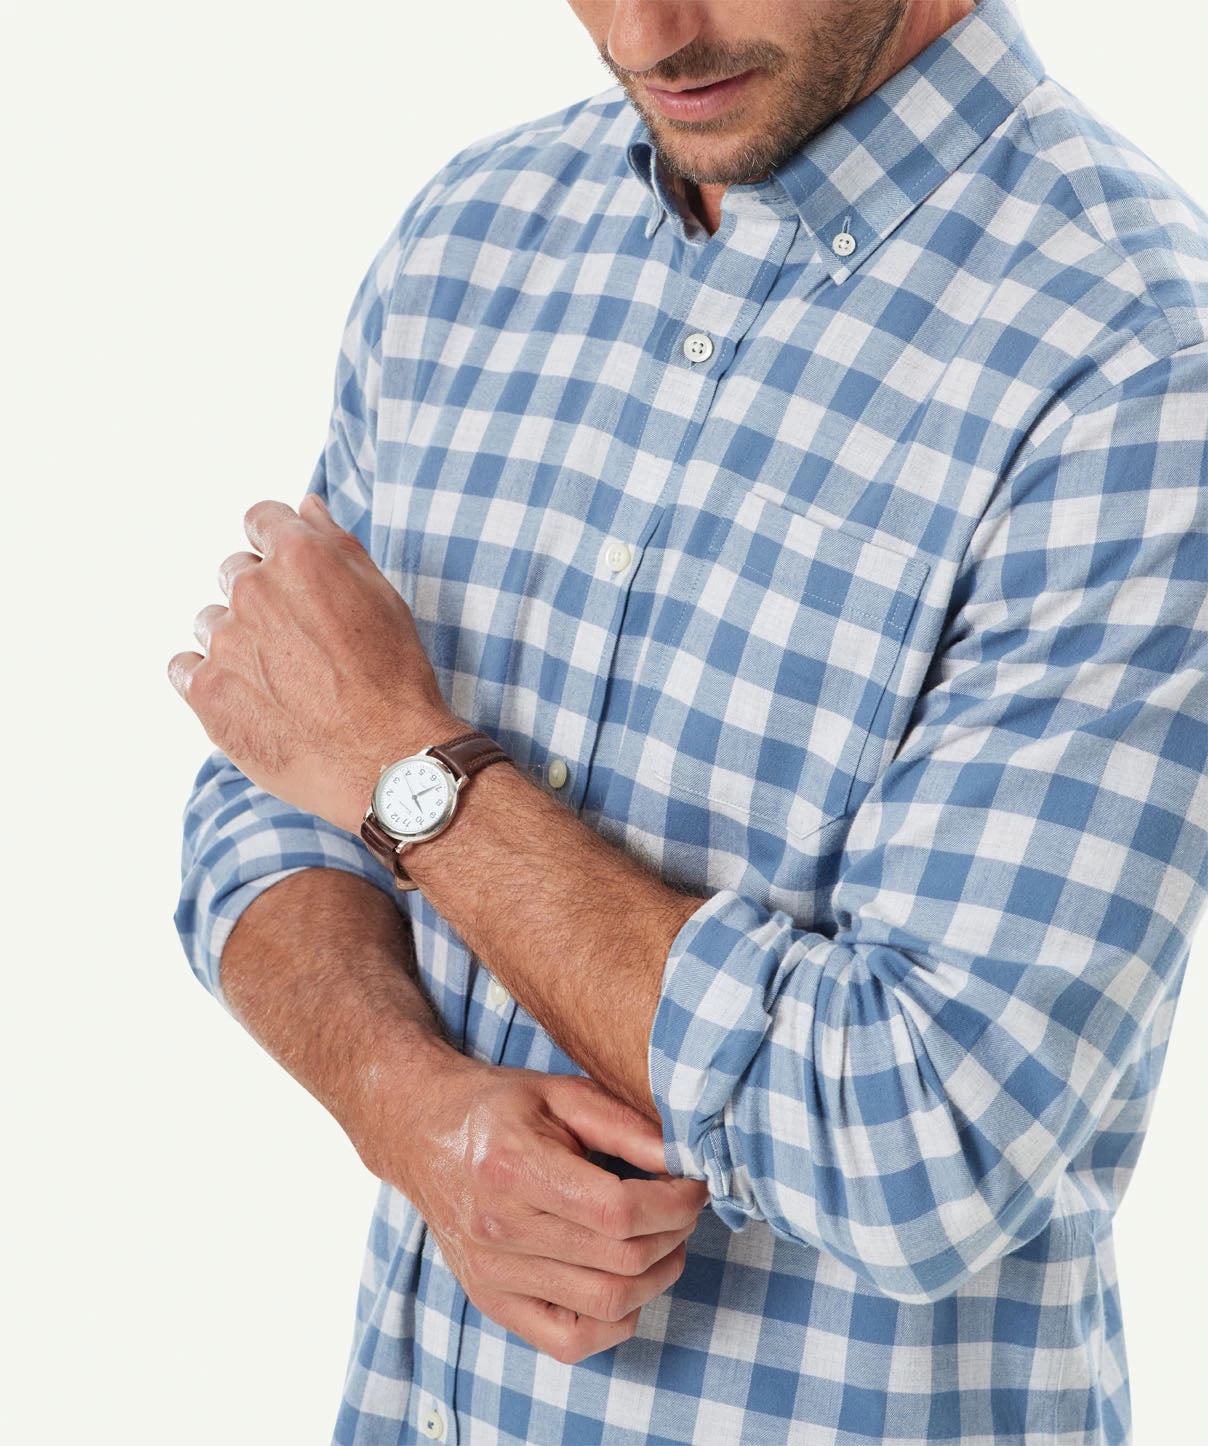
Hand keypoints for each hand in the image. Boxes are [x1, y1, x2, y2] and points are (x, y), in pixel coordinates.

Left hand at [168, 494, 455, 831]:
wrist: (386, 759)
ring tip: (280, 680)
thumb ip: (336, 544)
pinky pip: (184, 667)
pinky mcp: (206, 691)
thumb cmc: (395, 678)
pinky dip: (208, 677)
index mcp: (299, 557)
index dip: (277, 541)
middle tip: (298, 641)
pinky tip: (248, 698)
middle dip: (262, 597)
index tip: (289, 571)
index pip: (261, 518)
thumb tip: (305, 508)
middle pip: (235, 572)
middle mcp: (253, 590)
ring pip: (211, 622)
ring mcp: (225, 641)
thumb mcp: (382, 597)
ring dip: (236, 640)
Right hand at [361, 1051, 708, 1364]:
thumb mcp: (561, 1093)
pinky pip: (572, 1341)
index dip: (675, 1202)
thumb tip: (685, 1158)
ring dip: (656, 1277)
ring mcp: (492, 1275)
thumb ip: (625, 1125)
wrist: (423, 1134)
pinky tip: (624, 1279)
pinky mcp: (492, 1303)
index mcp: (513, 1167)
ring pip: (607, 1305)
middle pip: (620, 1260)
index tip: (693, 1184)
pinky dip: (616, 1319)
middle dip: (674, 1235)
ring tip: (661, 1240)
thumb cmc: (499, 1109)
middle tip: (683, 1208)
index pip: (618, 1210)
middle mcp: (497, 1229)